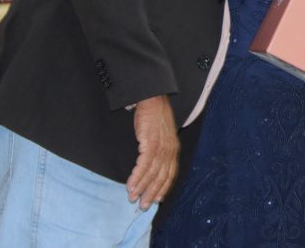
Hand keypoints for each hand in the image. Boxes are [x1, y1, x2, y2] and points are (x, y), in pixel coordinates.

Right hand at [126, 95, 178, 210]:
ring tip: (132, 198)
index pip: (170, 174)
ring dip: (141, 188)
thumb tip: (153, 165)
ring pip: (152, 173)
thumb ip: (161, 150)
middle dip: (152, 193)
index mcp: (173, 150)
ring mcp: (161, 148)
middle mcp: (170, 151)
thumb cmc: (156, 118)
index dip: (163, 188)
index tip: (157, 200)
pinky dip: (137, 177)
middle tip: (143, 205)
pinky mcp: (151, 143)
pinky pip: (143, 165)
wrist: (153, 100)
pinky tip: (130, 185)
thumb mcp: (163, 136)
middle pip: (162, 177)